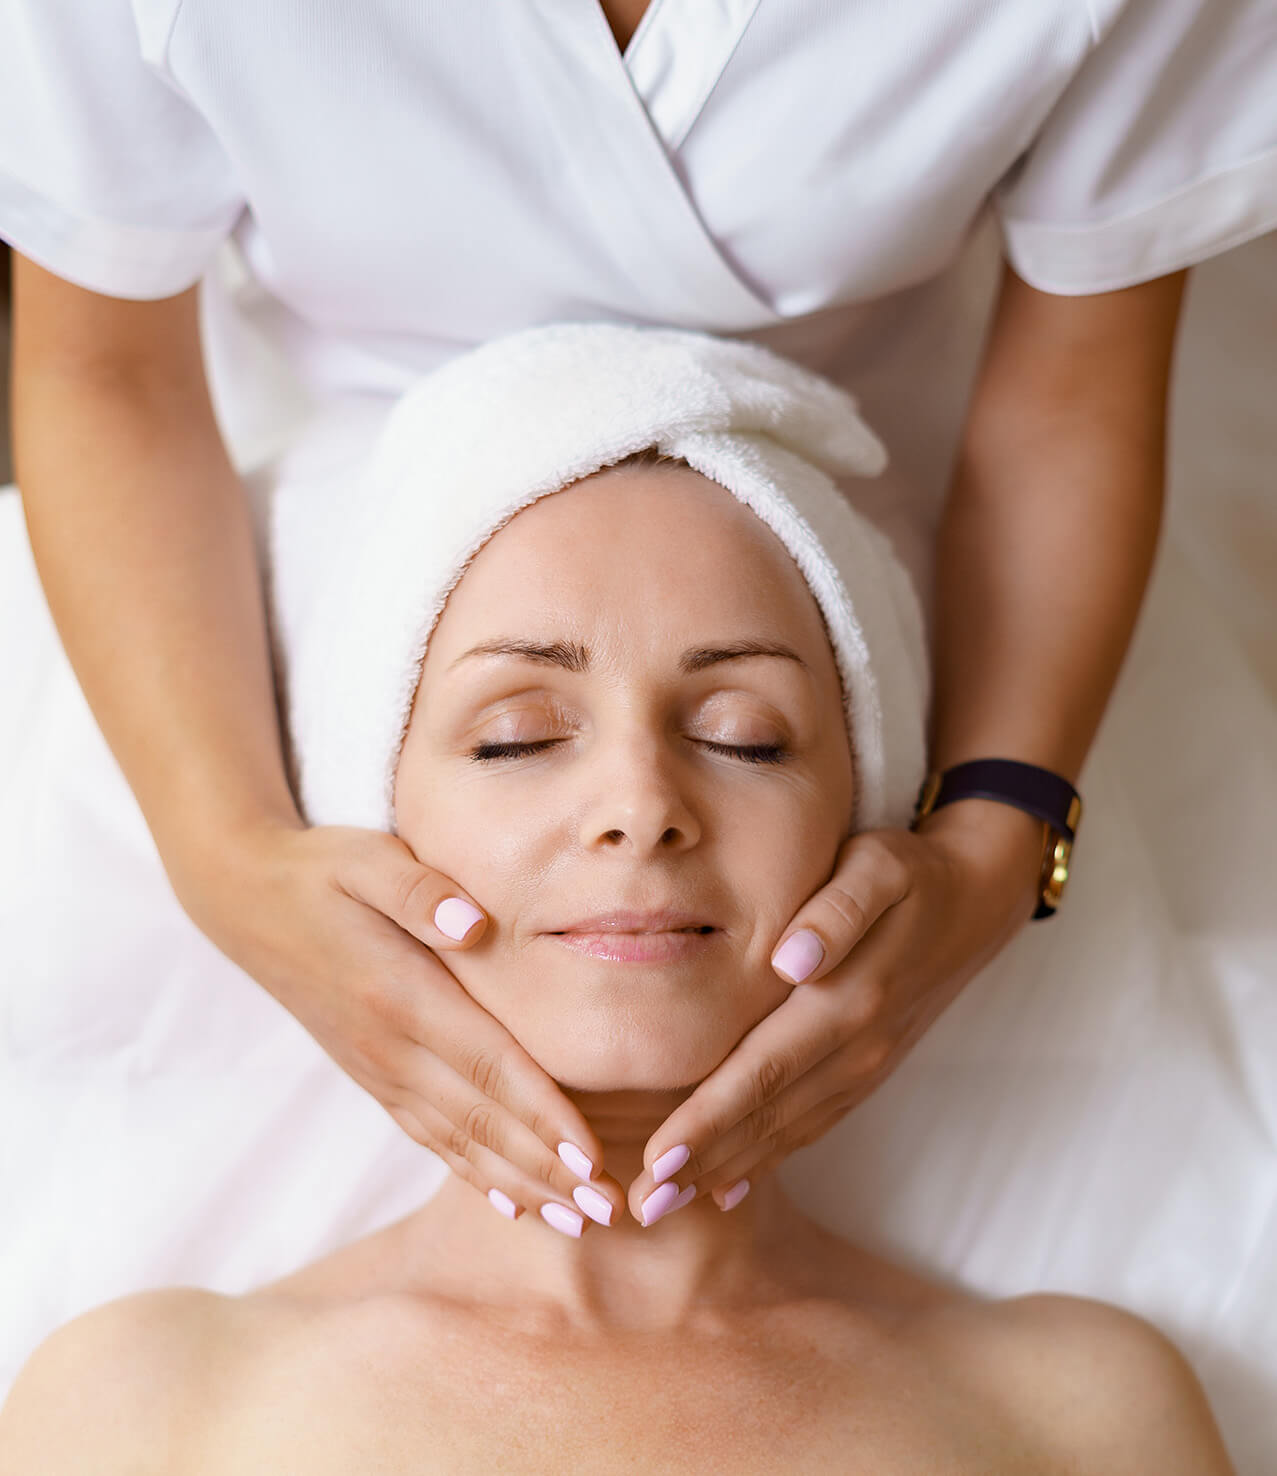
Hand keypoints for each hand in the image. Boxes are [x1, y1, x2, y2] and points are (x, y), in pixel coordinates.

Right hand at [172, 818, 626, 1234]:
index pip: (489, 1065)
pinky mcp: (372, 1074)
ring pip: (459, 1142)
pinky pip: (430, 1137)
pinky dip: (473, 1173)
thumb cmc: (320, 871)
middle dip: (550, 1170)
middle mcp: (390, 1046)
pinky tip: (512, 1202)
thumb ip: (420, 892)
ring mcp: (378, 1068)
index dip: (543, 1116)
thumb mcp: (367, 860)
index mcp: (401, 994)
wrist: (245, 900)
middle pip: (483, 1121)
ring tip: (580, 1221)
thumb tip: (474, 927)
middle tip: (612, 1211)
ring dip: (522, 1185)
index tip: (593, 1159)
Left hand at [626, 801, 1046, 1219]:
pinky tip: (726, 1186)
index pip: (764, 1070)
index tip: (656, 1159)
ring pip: (787, 1131)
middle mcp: (857, 1047)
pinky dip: (768, 1159)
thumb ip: (836, 912)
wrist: (973, 901)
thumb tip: (791, 962)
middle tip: (641, 1207)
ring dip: (726, 1169)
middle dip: (702, 1163)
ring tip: (667, 1205)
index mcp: (850, 1000)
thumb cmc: (907, 872)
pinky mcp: (867, 1072)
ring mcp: (866, 1067)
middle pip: (768, 1115)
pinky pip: (812, 1126)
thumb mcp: (877, 868)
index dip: (708, 1120)